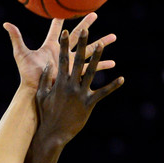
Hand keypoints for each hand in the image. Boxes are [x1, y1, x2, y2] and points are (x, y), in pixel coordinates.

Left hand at [4, 12, 116, 90]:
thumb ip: (16, 37)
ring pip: (88, 50)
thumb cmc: (27, 74)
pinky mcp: (74, 74)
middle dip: (86, 24)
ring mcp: (69, 63)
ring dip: (100, 43)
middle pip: (76, 35)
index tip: (65, 8)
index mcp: (50, 46)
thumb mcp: (21, 54)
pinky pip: (91, 69)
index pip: (56, 29)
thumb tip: (6, 23)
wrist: (33, 92)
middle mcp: (62, 53)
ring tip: (114, 37)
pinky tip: (113, 63)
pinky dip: (102, 65)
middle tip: (95, 13)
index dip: (59, 19)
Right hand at [35, 27, 123, 144]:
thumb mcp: (41, 96)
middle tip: (85, 29)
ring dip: (98, 57)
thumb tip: (47, 65)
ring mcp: (80, 94)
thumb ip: (45, 80)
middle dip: (82, 43)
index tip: (65, 32)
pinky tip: (121, 78)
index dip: (64, 45)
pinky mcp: (89, 104)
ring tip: (103, 44)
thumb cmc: (46, 115)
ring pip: (91, 72)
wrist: (53, 133)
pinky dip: (112, 86)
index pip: (62, 59)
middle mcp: (70, 85)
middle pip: (78, 60)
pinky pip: (103, 93)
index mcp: (59, 82)